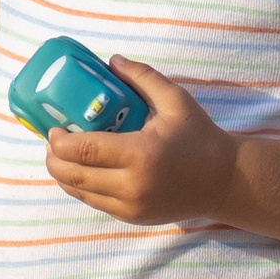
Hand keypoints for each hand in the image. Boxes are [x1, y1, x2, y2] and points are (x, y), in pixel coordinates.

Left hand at [43, 56, 234, 225]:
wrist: (226, 182)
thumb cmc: (200, 137)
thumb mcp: (175, 100)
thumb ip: (142, 77)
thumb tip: (111, 60)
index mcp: (140, 154)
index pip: (82, 150)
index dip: (58, 140)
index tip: (55, 127)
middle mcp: (132, 186)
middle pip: (72, 175)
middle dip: (53, 158)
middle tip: (53, 140)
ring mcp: (132, 207)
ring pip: (79, 192)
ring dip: (63, 174)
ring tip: (63, 154)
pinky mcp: (134, 218)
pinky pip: (94, 202)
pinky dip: (81, 187)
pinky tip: (82, 170)